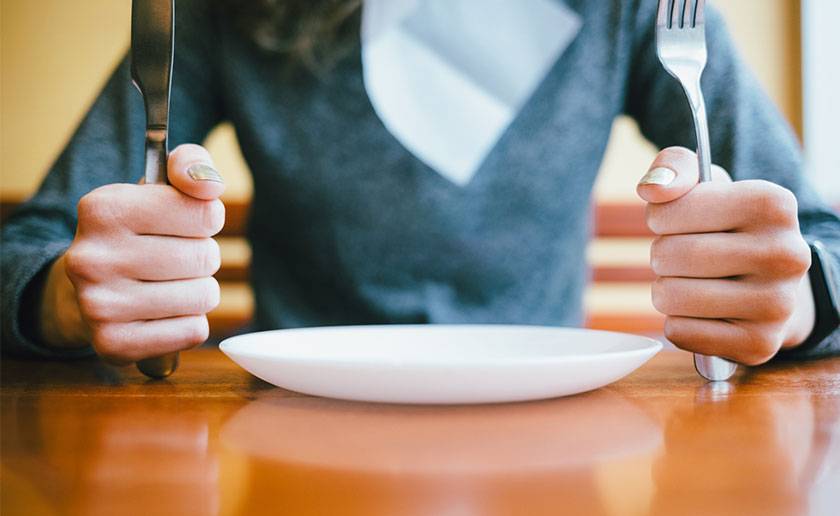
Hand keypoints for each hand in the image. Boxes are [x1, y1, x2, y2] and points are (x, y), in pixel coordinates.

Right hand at [41, 144, 224, 363]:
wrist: (86, 288)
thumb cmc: (138, 230)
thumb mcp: (158, 185)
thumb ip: (190, 166)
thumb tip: (208, 184)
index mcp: (102, 208)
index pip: (206, 213)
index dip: (206, 218)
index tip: (184, 222)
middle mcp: (92, 258)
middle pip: (205, 258)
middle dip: (202, 256)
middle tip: (174, 257)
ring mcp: (98, 306)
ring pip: (204, 297)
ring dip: (198, 291)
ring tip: (168, 284)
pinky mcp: (113, 344)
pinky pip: (193, 331)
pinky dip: (189, 322)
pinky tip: (162, 313)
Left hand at [636, 147, 814, 364]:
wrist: (770, 284)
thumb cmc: (726, 227)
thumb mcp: (705, 185)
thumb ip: (674, 168)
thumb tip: (653, 188)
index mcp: (774, 203)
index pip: (670, 210)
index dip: (659, 218)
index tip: (678, 220)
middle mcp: (787, 254)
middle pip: (668, 255)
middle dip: (661, 256)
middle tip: (684, 256)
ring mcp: (778, 305)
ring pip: (669, 297)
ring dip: (665, 290)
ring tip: (693, 282)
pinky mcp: (760, 345)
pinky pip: (678, 332)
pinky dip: (677, 322)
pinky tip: (704, 312)